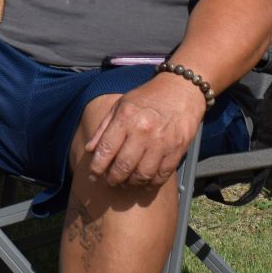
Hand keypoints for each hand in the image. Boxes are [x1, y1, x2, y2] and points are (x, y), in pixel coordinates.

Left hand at [84, 72, 206, 186]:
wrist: (181, 89)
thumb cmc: (147, 97)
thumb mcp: (120, 105)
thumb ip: (103, 128)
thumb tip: (89, 150)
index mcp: (125, 118)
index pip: (105, 150)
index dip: (96, 168)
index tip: (92, 176)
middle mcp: (143, 131)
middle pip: (123, 167)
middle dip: (112, 179)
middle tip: (109, 181)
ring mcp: (162, 142)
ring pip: (142, 175)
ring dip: (131, 183)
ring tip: (126, 182)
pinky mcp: (177, 149)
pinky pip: (162, 176)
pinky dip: (151, 183)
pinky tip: (145, 181)